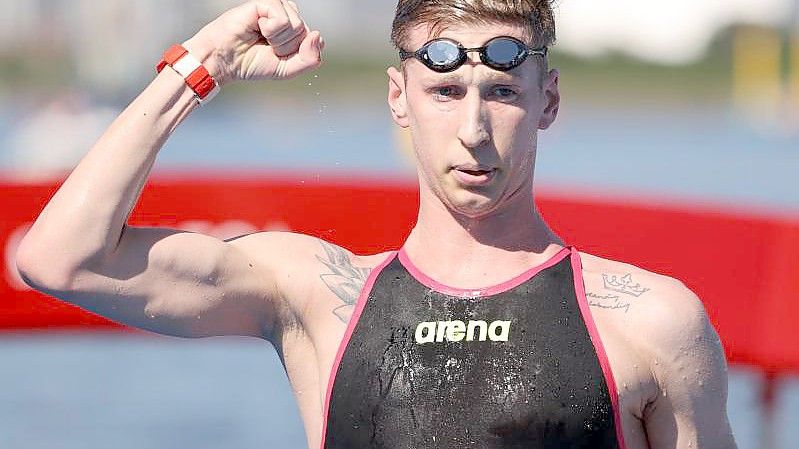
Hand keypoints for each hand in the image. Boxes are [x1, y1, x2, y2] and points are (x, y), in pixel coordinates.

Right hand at [182, 0, 323, 85]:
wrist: (225, 61)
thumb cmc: (252, 63)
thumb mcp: (288, 69)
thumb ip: (309, 59)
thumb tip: (317, 35)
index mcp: (296, 31)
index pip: (315, 42)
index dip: (297, 54)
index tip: (278, 56)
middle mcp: (289, 16)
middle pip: (306, 34)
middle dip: (286, 48)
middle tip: (266, 47)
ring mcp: (279, 8)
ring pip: (297, 26)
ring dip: (278, 40)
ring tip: (261, 38)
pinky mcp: (266, 3)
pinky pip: (283, 19)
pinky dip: (271, 30)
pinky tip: (257, 28)